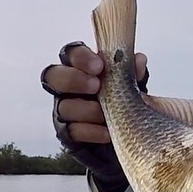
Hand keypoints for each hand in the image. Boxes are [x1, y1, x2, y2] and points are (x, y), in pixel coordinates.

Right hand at [39, 42, 148, 191]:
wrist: (128, 138)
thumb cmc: (125, 103)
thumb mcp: (133, 87)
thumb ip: (133, 74)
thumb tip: (139, 60)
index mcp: (81, 68)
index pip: (71, 53)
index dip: (81, 57)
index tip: (99, 66)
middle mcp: (67, 87)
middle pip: (53, 76)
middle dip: (73, 79)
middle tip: (96, 86)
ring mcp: (64, 110)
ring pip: (64, 106)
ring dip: (86, 109)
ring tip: (105, 114)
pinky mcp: (68, 133)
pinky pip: (73, 131)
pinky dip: (91, 132)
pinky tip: (107, 132)